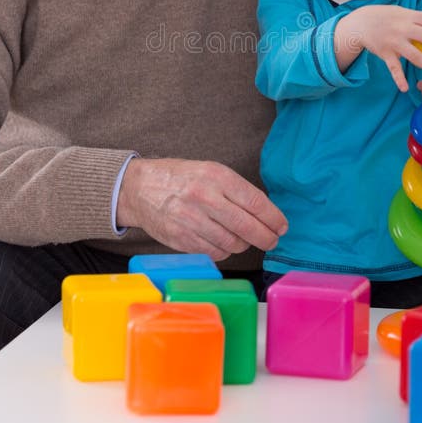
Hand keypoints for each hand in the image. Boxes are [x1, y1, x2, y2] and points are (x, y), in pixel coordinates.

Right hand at [117, 157, 287, 261]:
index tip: (282, 226)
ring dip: (243, 244)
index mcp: (216, 176)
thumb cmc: (180, 178)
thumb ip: (235, 190)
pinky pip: (214, 252)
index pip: (255, 202)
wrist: (139, 188)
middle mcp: (204, 197)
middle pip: (247, 227)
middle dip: (265, 237)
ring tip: (242, 238)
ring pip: (232, 243)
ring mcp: (191, 220)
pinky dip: (224, 251)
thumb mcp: (209, 171)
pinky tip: (222, 242)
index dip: (273, 218)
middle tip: (272, 240)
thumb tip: (266, 213)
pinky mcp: (181, 240)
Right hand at [334, 6, 421, 90]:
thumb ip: (416, 19)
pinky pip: (394, 68)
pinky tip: (404, 88)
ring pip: (415, 55)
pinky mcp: (386, 53)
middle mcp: (402, 29)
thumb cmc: (384, 17)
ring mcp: (394, 42)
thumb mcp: (401, 13)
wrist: (361, 23)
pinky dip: (399, 79)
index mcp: (408, 17)